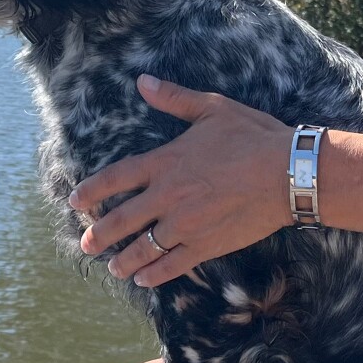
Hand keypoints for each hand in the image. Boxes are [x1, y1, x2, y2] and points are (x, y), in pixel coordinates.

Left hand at [70, 74, 292, 286]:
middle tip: (85, 244)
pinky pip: (172, 265)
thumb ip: (173, 99)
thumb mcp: (212, 108)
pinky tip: (143, 280)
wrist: (288, 173)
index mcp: (165, 162)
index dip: (91, 191)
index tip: (74, 201)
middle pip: (121, 220)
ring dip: (124, 260)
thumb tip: (142, 82)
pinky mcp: (206, 245)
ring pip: (144, 247)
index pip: (115, 179)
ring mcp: (186, 224)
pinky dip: (155, 275)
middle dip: (99, 234)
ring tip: (112, 268)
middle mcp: (168, 196)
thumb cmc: (252, 136)